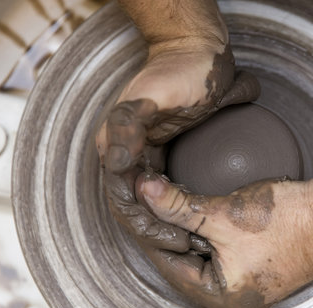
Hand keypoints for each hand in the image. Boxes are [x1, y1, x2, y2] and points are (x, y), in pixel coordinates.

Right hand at [96, 39, 259, 252]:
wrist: (197, 53)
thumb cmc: (176, 71)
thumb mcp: (148, 96)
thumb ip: (126, 126)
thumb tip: (115, 165)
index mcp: (116, 145)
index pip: (124, 200)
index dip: (146, 225)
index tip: (175, 239)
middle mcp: (127, 155)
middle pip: (136, 208)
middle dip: (157, 232)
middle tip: (187, 249)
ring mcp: (146, 155)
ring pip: (150, 204)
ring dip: (166, 226)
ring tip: (193, 243)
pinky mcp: (165, 154)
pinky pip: (166, 190)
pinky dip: (176, 209)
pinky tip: (195, 220)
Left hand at [125, 170, 312, 307]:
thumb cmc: (288, 221)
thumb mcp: (223, 213)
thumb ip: (178, 205)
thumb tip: (144, 192)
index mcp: (222, 300)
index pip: (169, 265)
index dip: (150, 234)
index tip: (136, 210)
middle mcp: (233, 302)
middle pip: (184, 266)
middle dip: (167, 234)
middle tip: (147, 207)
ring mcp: (246, 290)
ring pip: (201, 260)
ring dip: (186, 234)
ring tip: (168, 207)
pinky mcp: (255, 273)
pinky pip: (219, 257)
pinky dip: (206, 237)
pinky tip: (196, 216)